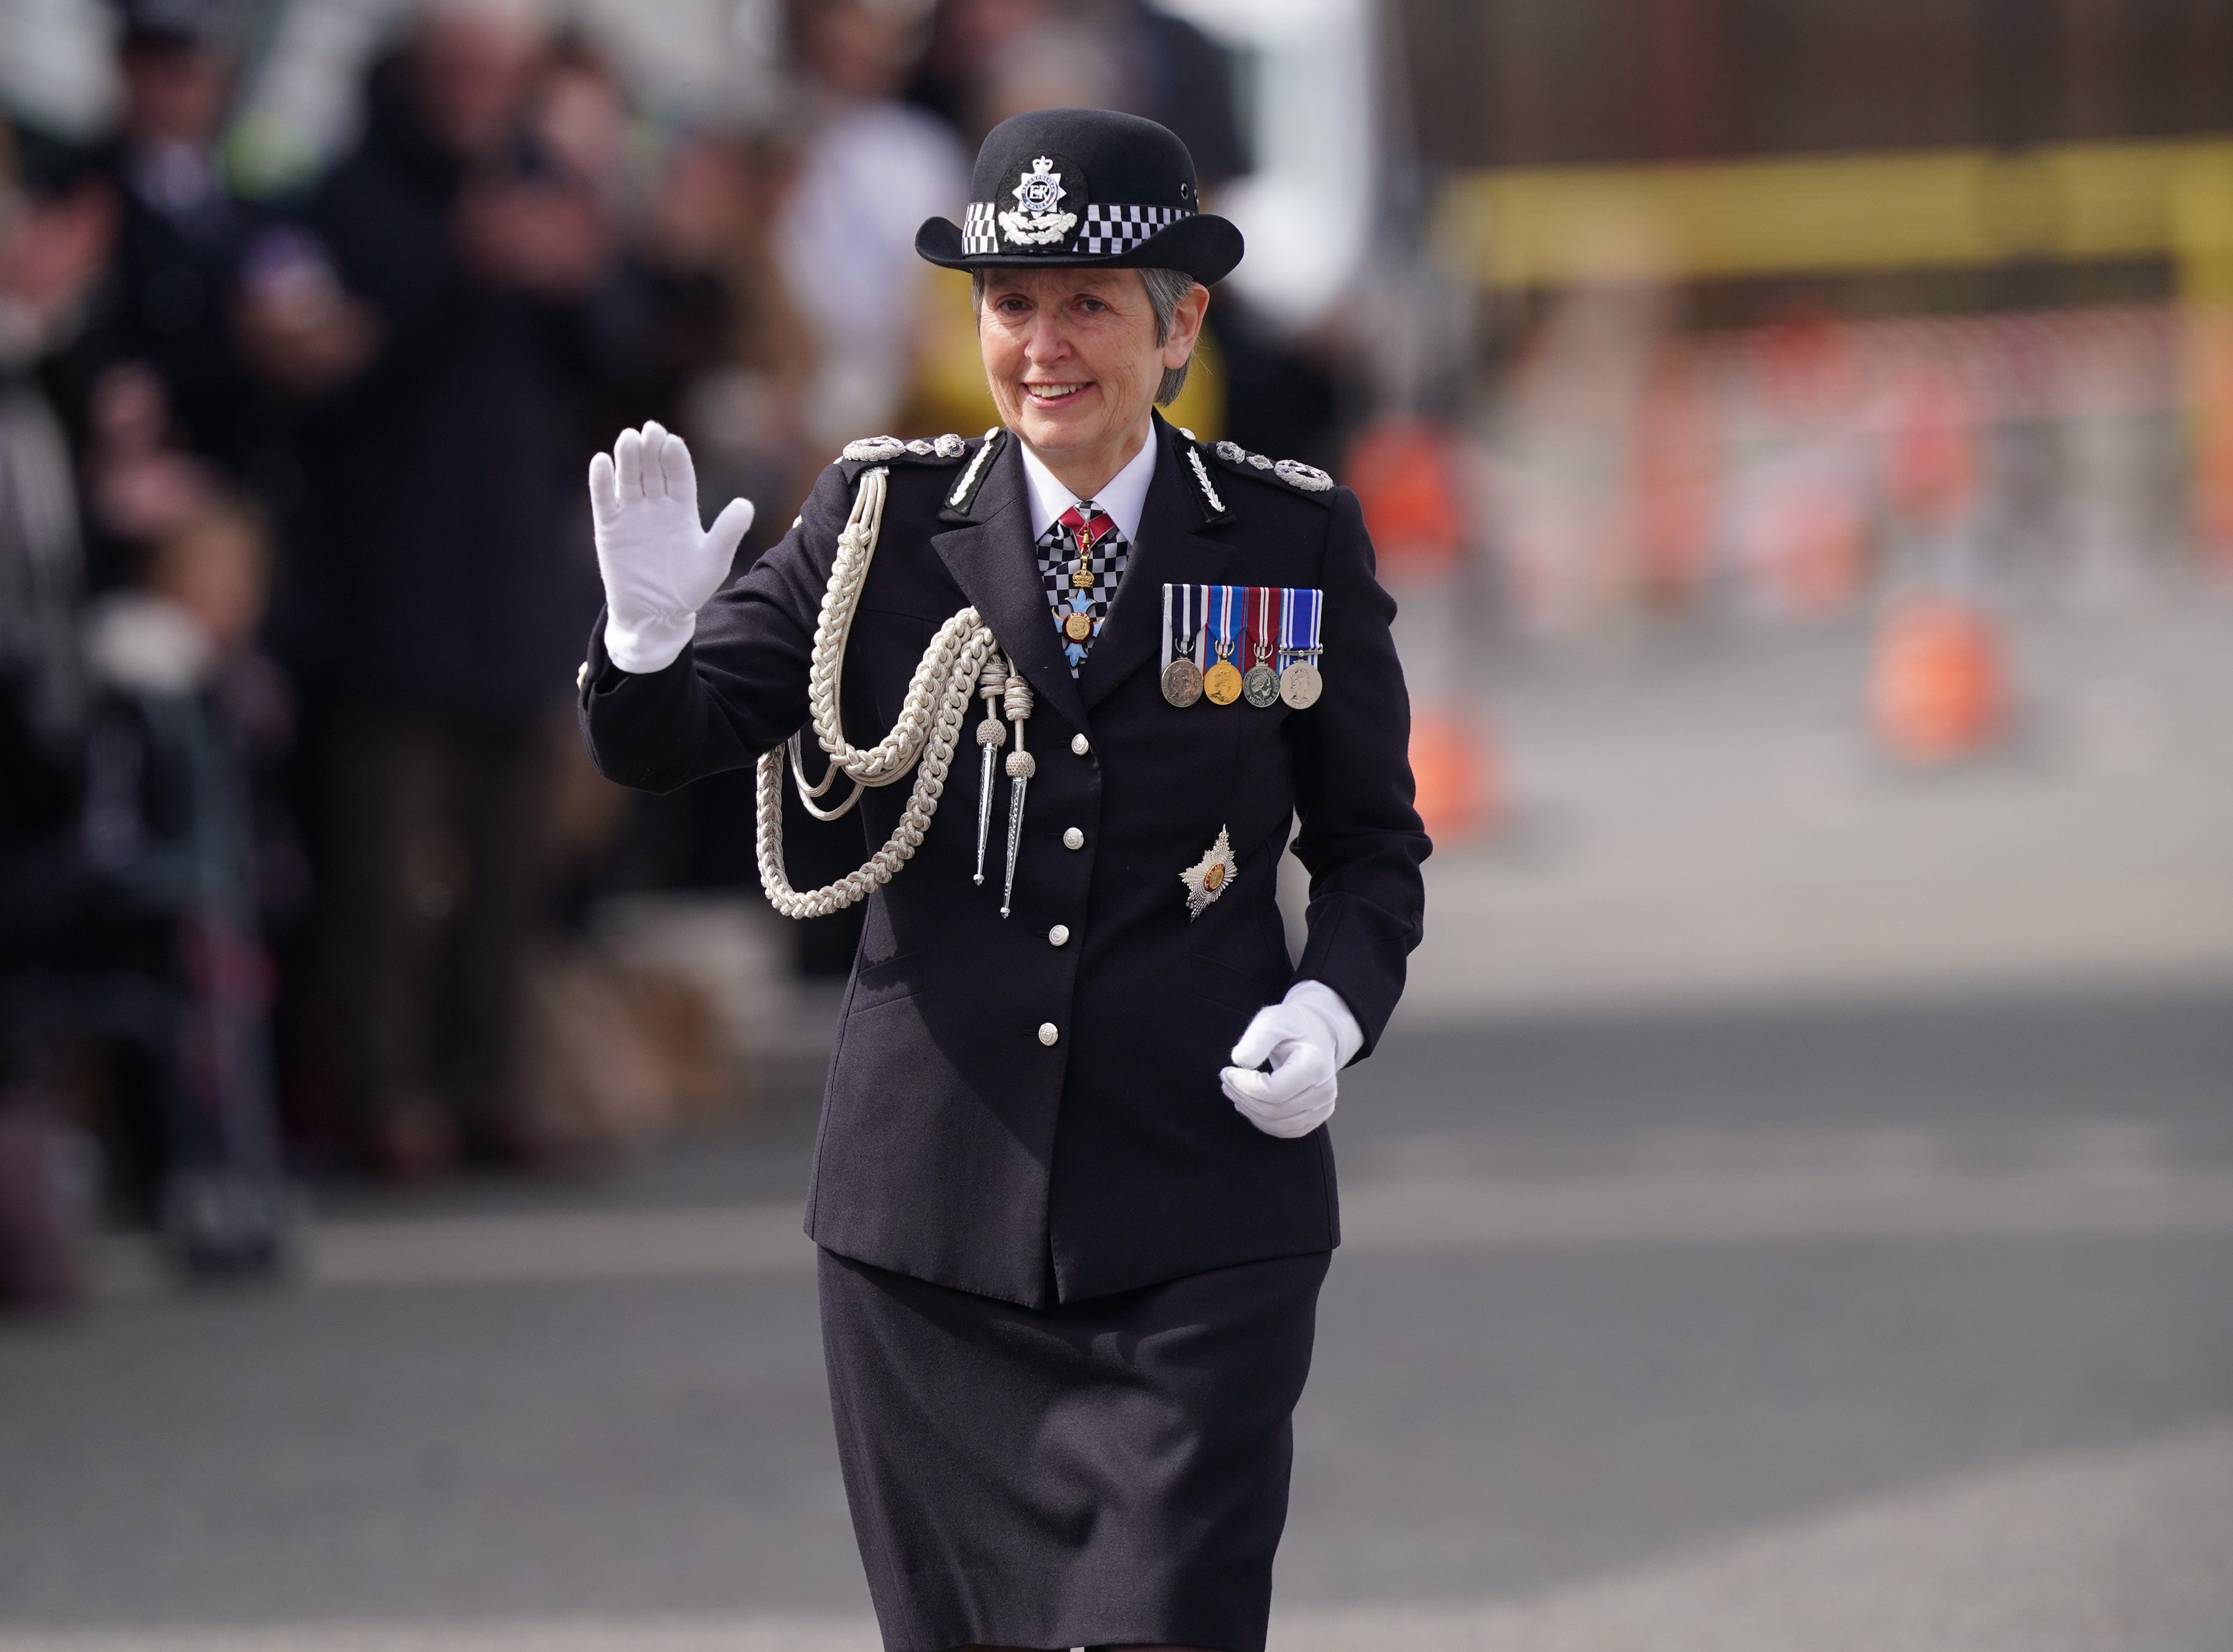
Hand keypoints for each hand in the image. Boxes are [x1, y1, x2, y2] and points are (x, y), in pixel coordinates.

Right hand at [589, 422, 754, 673]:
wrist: (656, 615)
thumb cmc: (688, 587)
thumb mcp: (713, 561)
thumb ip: (728, 532)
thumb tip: (746, 505)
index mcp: (682, 508)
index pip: (679, 475)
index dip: (676, 459)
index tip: (673, 442)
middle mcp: (656, 505)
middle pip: (652, 470)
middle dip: (651, 450)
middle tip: (650, 430)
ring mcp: (631, 514)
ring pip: (628, 479)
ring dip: (627, 459)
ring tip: (628, 439)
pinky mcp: (609, 527)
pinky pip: (604, 500)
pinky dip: (601, 481)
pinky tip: (601, 461)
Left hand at [1220, 982, 1363, 1139]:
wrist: (1318, 1034)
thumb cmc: (1293, 1026)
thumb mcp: (1272, 1020)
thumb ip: (1256, 1039)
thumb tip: (1240, 1062)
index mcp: (1314, 1064)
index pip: (1273, 1091)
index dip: (1244, 1086)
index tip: (1227, 1071)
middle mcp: (1324, 1089)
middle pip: (1273, 1110)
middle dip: (1243, 1097)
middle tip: (1226, 1081)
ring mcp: (1323, 1106)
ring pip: (1277, 1125)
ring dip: (1249, 1111)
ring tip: (1234, 1091)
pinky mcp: (1317, 1116)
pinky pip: (1284, 1130)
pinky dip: (1262, 1121)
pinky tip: (1250, 1104)